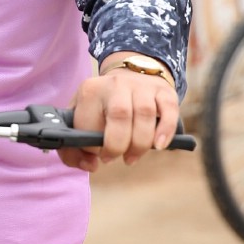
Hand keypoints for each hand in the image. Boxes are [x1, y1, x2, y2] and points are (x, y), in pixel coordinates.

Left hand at [57, 67, 178, 172]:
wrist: (130, 77)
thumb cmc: (103, 108)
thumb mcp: (81, 119)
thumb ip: (75, 148)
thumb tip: (90, 166)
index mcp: (90, 91)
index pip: (88, 121)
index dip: (92, 146)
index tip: (97, 156)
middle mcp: (116, 84)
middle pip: (120, 115)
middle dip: (118, 145)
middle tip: (117, 158)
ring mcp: (142, 86)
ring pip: (145, 114)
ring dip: (140, 143)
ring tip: (133, 157)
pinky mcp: (163, 91)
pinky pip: (169, 110)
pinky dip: (166, 130)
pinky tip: (159, 146)